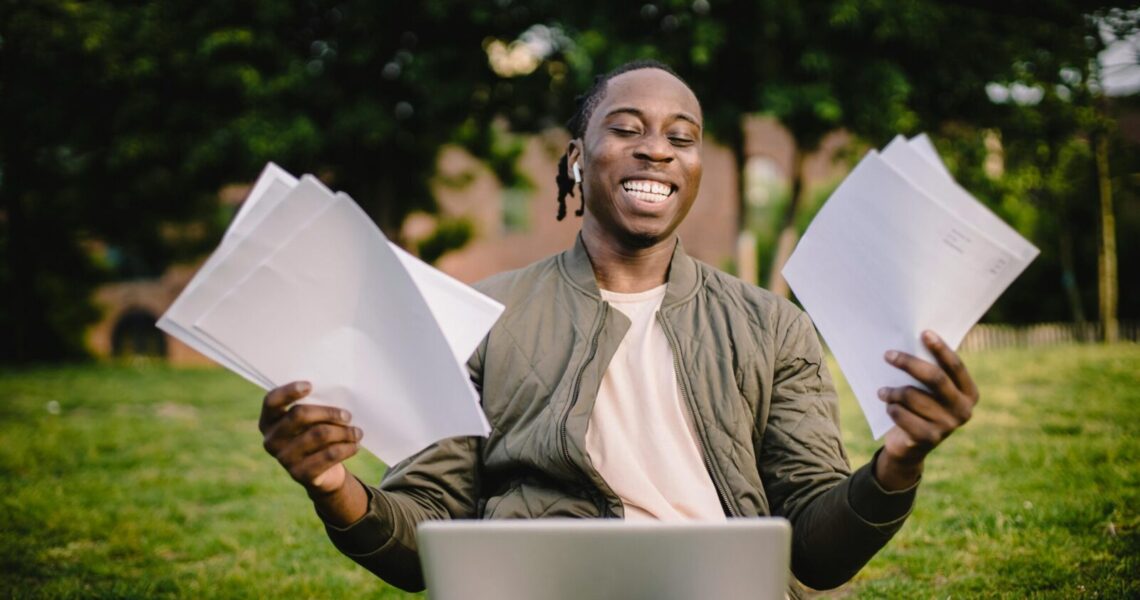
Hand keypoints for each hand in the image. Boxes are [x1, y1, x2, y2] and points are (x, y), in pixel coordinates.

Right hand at [259, 381, 362, 495]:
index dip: (288, 391)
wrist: (323, 473)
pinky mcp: (300, 474)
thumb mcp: (311, 420)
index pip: (271, 401)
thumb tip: (337, 394)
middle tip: (348, 416)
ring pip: (319, 434)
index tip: (310, 386)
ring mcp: (284, 459)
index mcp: (268, 421)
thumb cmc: (316, 435)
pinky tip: (355, 445)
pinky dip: (346, 448)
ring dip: (344, 432)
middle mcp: (271, 440)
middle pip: (299, 414)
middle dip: (329, 412)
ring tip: (357, 432)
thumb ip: (314, 407)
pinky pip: (329, 455)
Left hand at [875, 330, 978, 489]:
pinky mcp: (928, 439)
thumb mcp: (930, 390)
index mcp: (969, 394)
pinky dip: (891, 408)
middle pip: (935, 378)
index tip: (924, 333)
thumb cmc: (920, 407)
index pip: (956, 366)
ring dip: (892, 391)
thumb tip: (912, 339)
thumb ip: (930, 371)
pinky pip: (901, 414)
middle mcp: (964, 410)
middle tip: (888, 355)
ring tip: (882, 391)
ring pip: (912, 396)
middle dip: (909, 363)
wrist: (910, 446)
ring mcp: (948, 426)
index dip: (941, 349)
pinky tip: (889, 408)